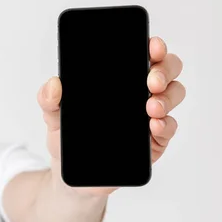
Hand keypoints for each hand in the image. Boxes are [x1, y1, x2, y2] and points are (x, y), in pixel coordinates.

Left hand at [38, 36, 185, 197]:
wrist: (72, 177)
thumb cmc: (67, 139)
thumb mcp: (54, 116)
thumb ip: (48, 99)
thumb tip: (53, 84)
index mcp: (119, 79)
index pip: (143, 54)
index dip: (152, 46)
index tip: (151, 45)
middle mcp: (140, 92)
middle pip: (167, 70)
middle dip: (164, 70)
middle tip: (151, 80)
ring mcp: (150, 116)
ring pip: (173, 95)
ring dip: (167, 97)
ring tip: (150, 106)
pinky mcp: (154, 142)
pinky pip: (169, 128)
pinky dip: (166, 125)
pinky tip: (154, 125)